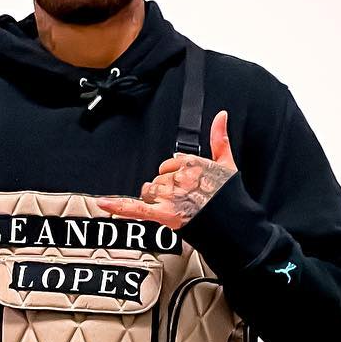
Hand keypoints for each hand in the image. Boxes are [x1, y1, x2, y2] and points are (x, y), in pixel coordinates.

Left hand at [96, 109, 236, 228]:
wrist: (236, 226)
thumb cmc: (231, 198)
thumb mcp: (228, 164)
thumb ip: (220, 138)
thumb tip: (222, 115)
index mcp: (192, 163)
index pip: (170, 164)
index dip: (176, 176)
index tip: (187, 186)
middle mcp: (180, 177)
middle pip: (158, 180)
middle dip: (167, 190)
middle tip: (185, 203)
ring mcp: (171, 196)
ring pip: (150, 192)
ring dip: (158, 201)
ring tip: (178, 211)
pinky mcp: (164, 214)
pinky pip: (136, 208)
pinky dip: (119, 206)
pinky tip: (104, 203)